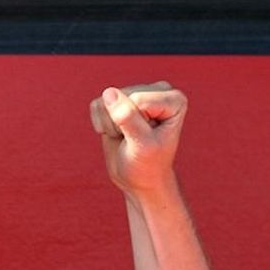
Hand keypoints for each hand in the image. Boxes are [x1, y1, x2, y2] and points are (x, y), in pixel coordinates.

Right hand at [92, 82, 185, 196]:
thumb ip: (128, 118)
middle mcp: (158, 90)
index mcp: (173, 99)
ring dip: (110, 125)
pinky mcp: (118, 100)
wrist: (139, 178)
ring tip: (127, 137)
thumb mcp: (142, 145)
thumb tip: (108, 93)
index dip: (135, 124)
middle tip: (134, 140)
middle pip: (122, 97)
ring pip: (107, 100)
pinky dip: (100, 124)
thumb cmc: (147, 164)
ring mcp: (137, 93)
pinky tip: (117, 133)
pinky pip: (96, 105)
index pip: (138, 100)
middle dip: (121, 123)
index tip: (146, 139)